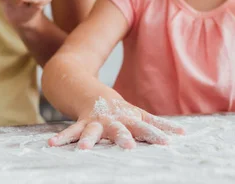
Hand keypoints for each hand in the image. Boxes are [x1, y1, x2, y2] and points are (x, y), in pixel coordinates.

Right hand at [48, 97, 185, 149]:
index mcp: (128, 119)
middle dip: (123, 138)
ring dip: (88, 139)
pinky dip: (62, 138)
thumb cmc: (116, 107)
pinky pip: (70, 131)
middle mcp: (112, 119)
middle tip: (129, 147)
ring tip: (84, 149)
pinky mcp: (80, 121)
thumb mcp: (137, 113)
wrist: (86, 87)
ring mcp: (95, 120)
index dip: (156, 135)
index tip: (167, 143)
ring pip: (92, 131)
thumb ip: (157, 124)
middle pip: (119, 129)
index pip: (145, 128)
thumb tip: (182, 134)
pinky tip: (51, 144)